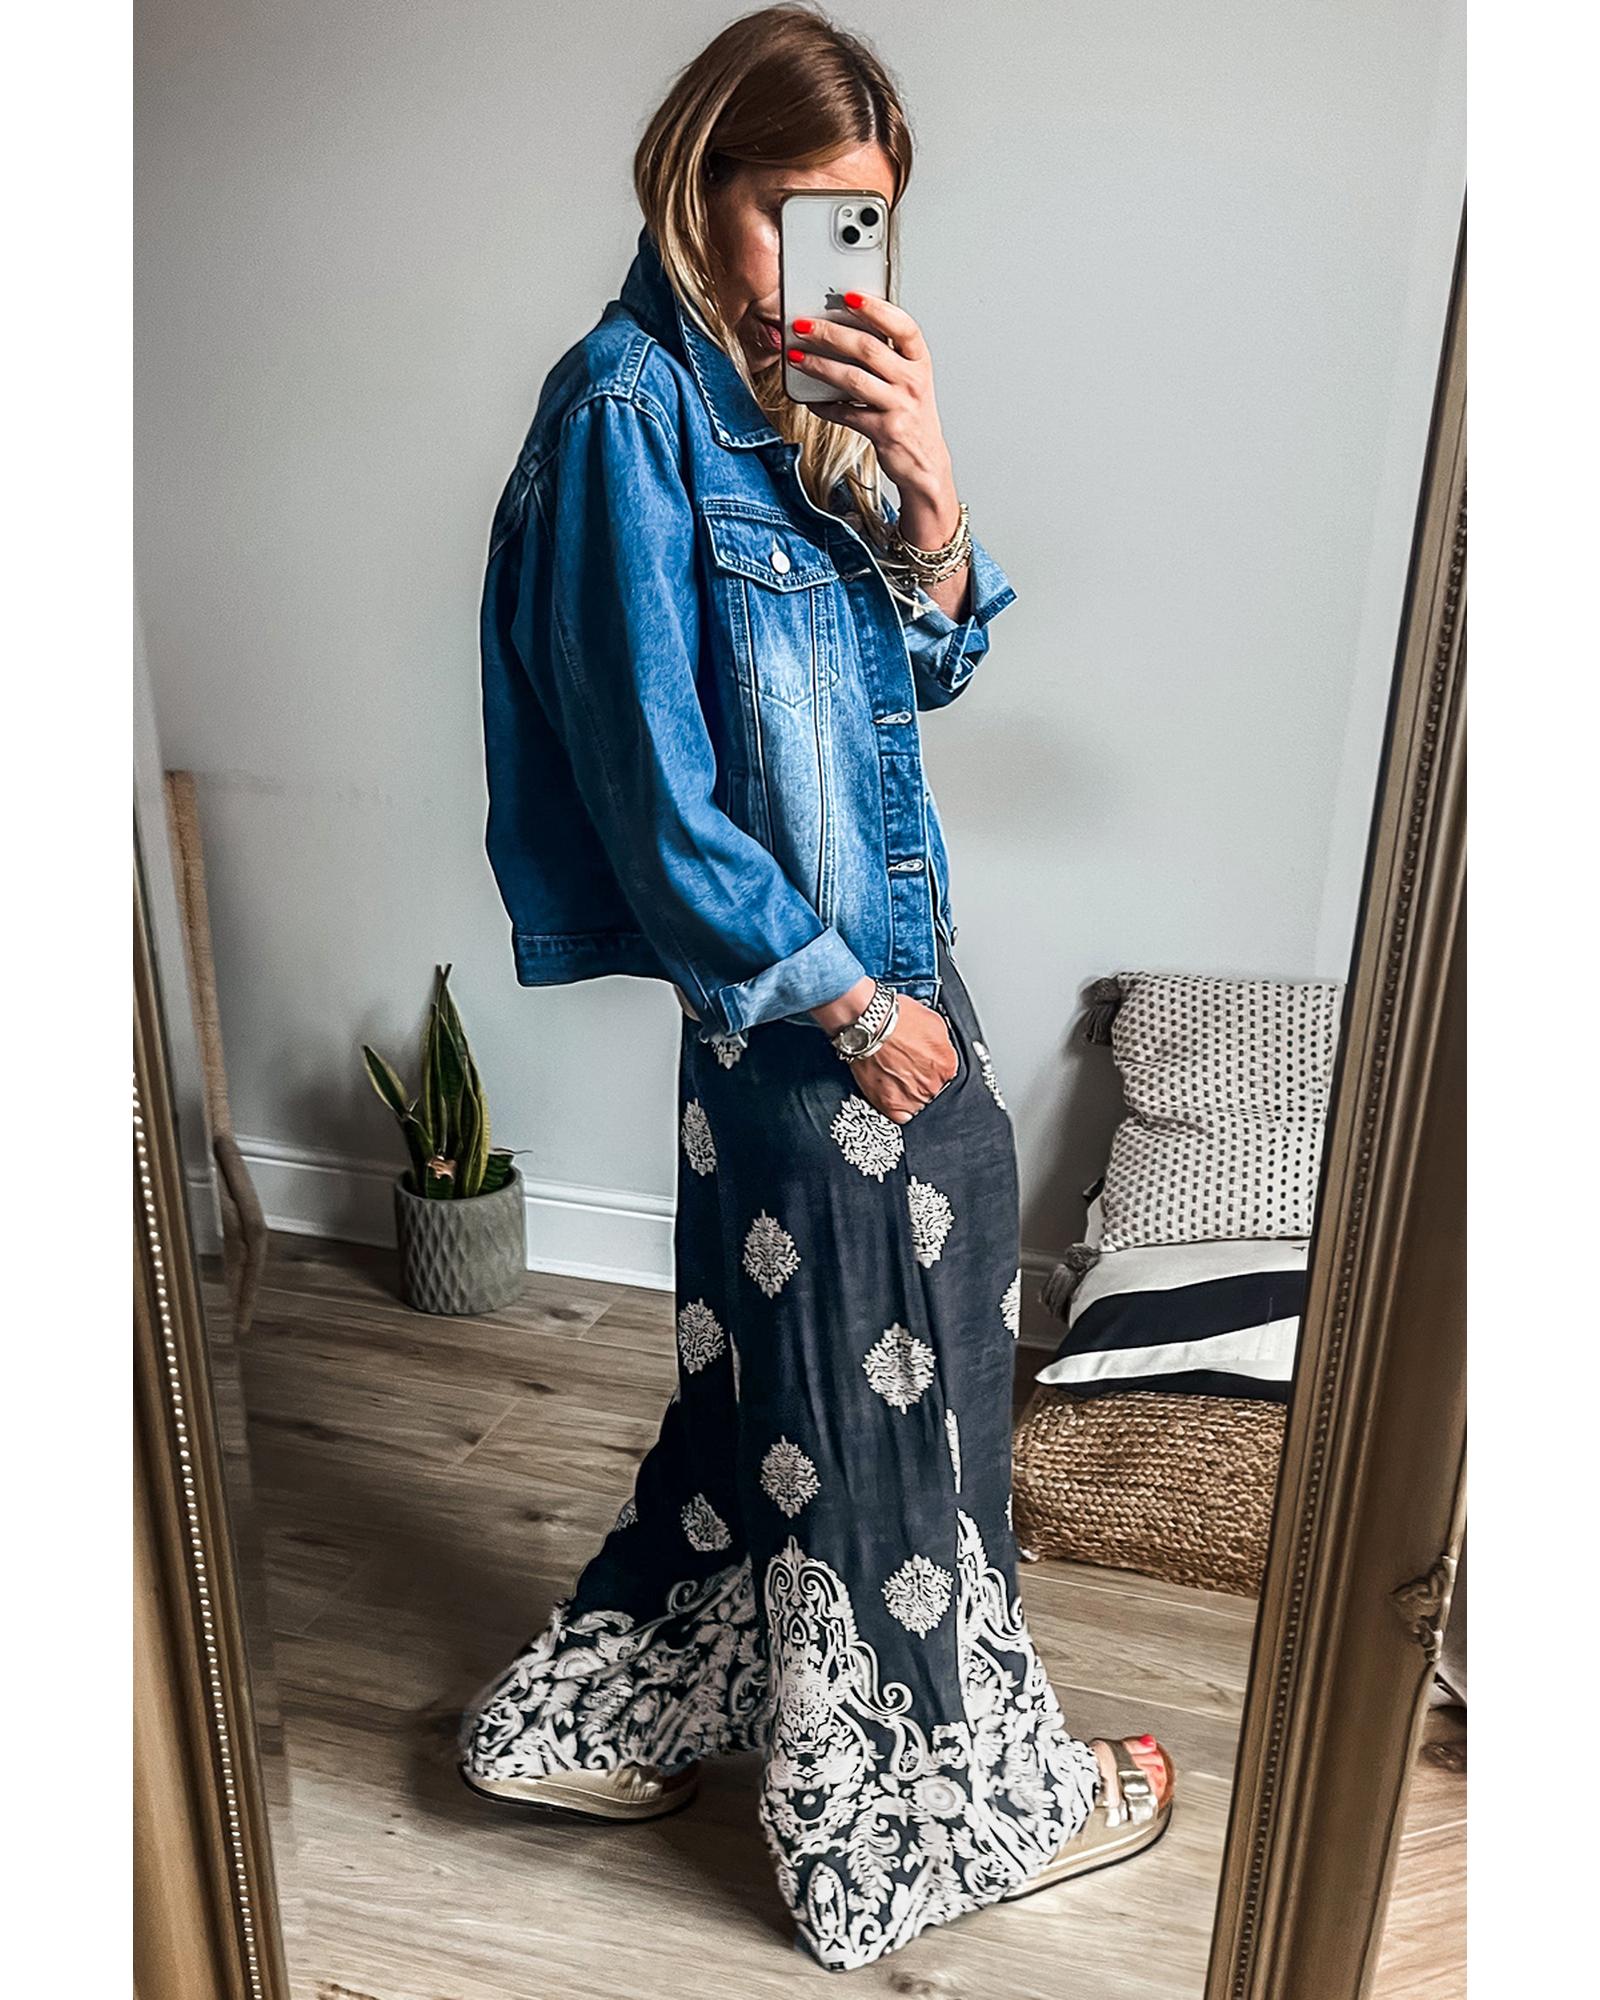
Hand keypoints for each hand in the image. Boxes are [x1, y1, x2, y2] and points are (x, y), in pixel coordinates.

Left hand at [786, 293, 959, 544]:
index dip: (876, 309)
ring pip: (853, 378)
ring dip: (819, 366)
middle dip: (830, 334)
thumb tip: (843, 330)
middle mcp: (913, 381)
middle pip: (868, 348)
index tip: (849, 296)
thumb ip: (887, 356)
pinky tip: (811, 400)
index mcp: (919, 361)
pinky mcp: (885, 431)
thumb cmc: (911, 415)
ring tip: (796, 357)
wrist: (925, 462)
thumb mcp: (908, 380)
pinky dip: (825, 407)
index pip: (903, 326)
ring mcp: (900, 407)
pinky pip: (846, 414)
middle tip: (803, 326)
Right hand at [848, 994, 957, 1124]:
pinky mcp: (891, 1106)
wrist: (867, 1024)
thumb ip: (942, 1044)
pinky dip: (897, 1106)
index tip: (924, 1064)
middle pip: (933, 1090)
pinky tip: (891, 1090)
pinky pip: (901, 1116)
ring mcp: (913, 1098)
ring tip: (896, 1076)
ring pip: (918, 1103)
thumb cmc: (894, 1019)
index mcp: (947, 1066)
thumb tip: (940, 1050)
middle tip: (907, 1068)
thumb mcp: (933, 1022)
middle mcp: (933, 1085)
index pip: (947, 1075)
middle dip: (923, 1080)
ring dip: (910, 1093)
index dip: (934, 1068)